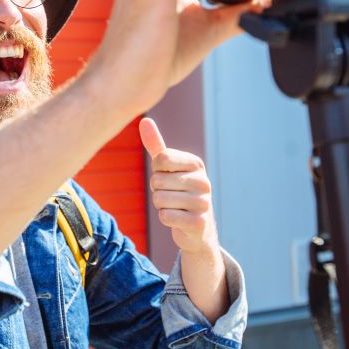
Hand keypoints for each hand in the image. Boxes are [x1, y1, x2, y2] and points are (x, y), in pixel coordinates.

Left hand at [139, 117, 218, 256]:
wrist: (197, 227)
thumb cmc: (179, 191)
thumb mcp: (168, 168)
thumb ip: (156, 145)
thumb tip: (144, 120)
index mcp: (196, 164)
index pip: (161, 158)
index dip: (156, 171)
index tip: (167, 178)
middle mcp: (203, 181)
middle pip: (157, 180)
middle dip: (157, 190)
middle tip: (171, 196)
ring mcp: (203, 203)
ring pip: (159, 199)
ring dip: (161, 206)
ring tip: (175, 207)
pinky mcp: (198, 222)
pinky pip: (165, 217)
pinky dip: (166, 219)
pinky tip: (178, 219)